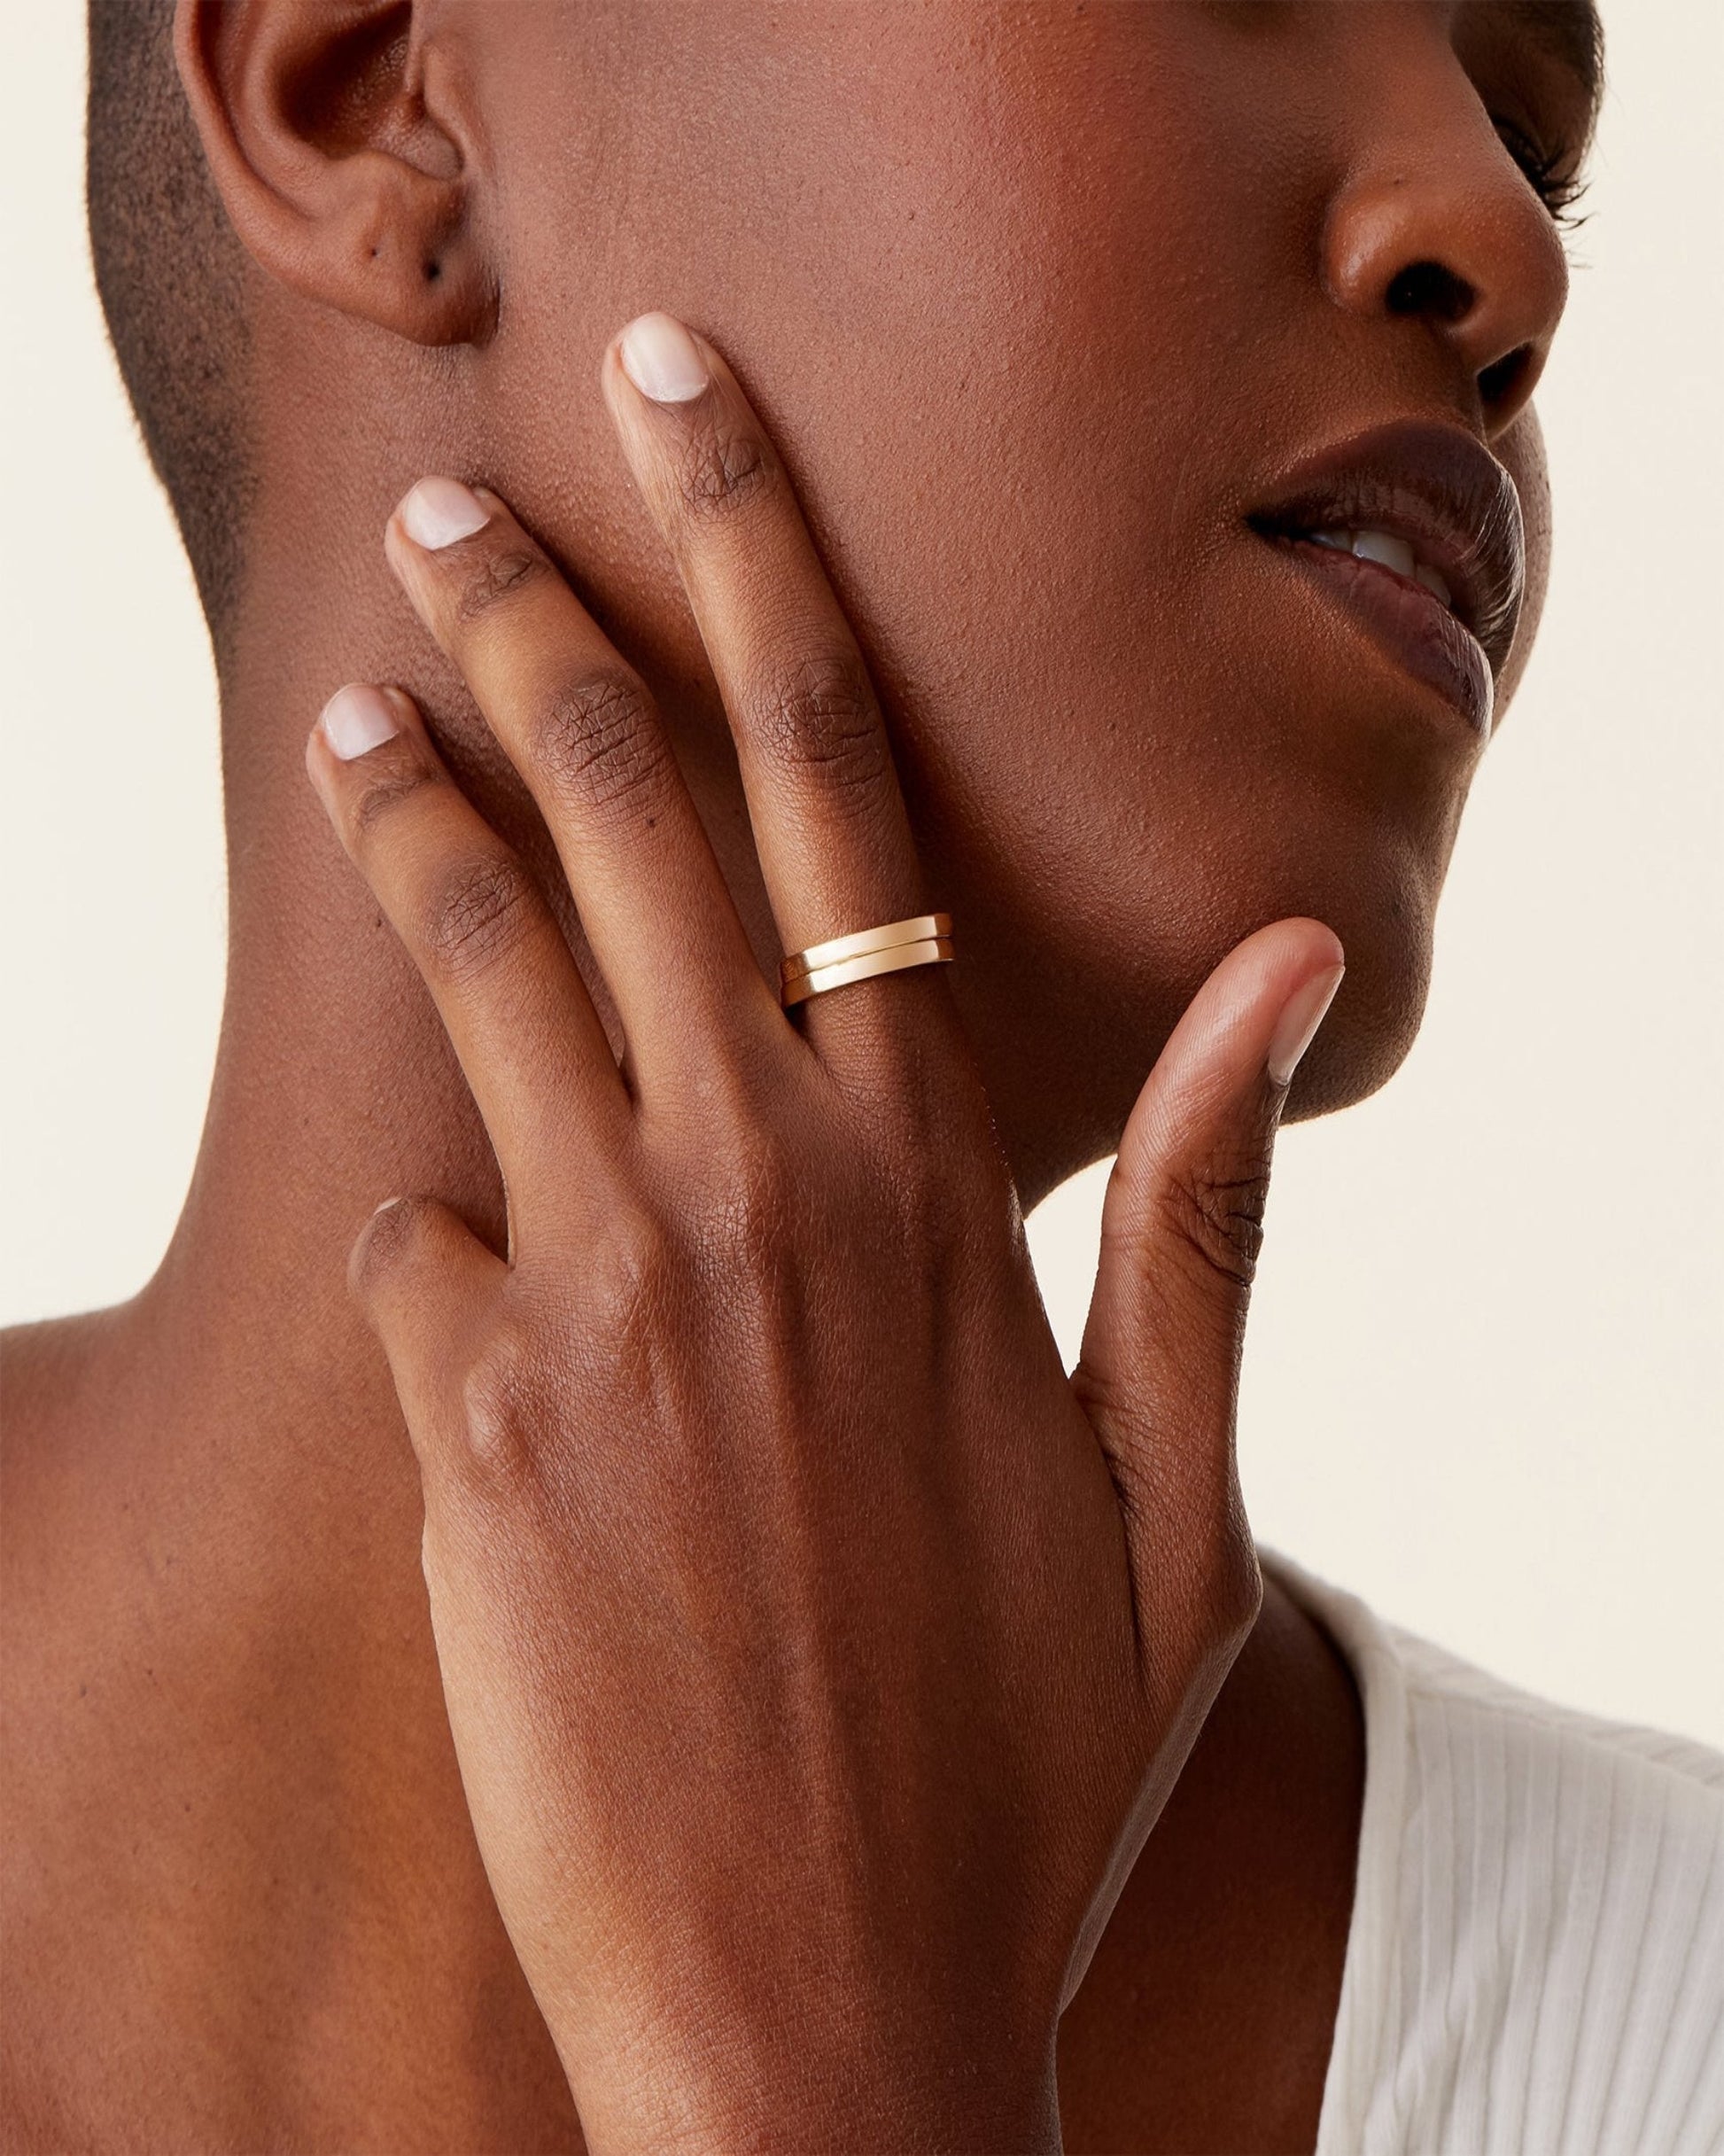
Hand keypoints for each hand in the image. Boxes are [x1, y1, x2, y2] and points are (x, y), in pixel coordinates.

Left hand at [305, 312, 1343, 2154]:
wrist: (823, 2006)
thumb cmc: (1021, 1752)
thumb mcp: (1177, 1488)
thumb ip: (1202, 1210)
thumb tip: (1286, 975)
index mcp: (927, 1179)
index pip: (836, 790)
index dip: (761, 573)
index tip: (689, 416)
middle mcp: (756, 1192)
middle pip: (625, 821)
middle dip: (535, 628)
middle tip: (458, 504)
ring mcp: (594, 1300)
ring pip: (480, 976)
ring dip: (412, 823)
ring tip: (348, 715)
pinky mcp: (469, 1427)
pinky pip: (415, 1254)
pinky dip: (429, 1240)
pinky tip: (447, 1283)